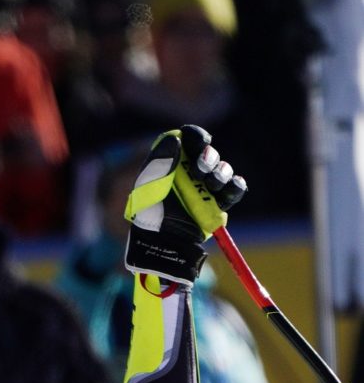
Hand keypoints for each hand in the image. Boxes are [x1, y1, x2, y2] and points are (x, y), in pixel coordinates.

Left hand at [124, 124, 246, 285]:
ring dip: (221, 172)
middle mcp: (191, 172)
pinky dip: (236, 186)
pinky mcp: (217, 204)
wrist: (162, 245)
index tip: (198, 142)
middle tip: (201, 169)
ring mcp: (205, 188)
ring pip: (223, 170)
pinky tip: (229, 189)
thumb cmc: (148, 217)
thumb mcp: (147, 188)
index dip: (197, 137)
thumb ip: (159, 163)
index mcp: (173, 163)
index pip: (190, 139)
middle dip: (208, 157)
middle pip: (209, 153)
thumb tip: (176, 138)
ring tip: (211, 184)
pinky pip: (235, 189)